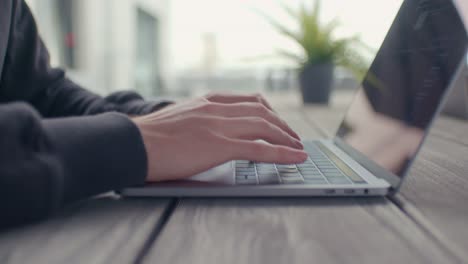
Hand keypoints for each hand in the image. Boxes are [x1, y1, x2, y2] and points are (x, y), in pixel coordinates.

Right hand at [132, 93, 306, 181]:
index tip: (277, 121)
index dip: (268, 111)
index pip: (247, 100)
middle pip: (261, 111)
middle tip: (293, 136)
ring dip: (286, 137)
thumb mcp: (176, 119)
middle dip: (282, 124)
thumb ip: (195, 121)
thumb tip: (204, 133)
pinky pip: (260, 148)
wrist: (130, 144)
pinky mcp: (219, 145)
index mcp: (206, 102)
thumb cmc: (147, 138)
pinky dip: (282, 152)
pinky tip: (295, 157)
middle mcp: (215, 109)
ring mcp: (218, 126)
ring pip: (264, 126)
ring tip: (298, 147)